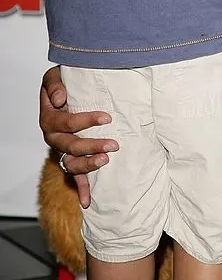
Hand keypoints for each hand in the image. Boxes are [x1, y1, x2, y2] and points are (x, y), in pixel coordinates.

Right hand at [40, 67, 118, 208]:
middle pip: (71, 146)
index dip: (86, 120)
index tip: (107, 117)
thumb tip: (60, 98)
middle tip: (114, 144)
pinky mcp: (70, 158)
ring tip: (106, 160)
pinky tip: (88, 201)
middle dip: (92, 145)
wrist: (60, 94)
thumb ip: (54, 85)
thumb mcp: (54, 77)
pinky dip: (81, 188)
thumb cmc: (61, 85)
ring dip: (89, 165)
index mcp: (49, 118)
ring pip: (72, 163)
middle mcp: (53, 137)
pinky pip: (73, 176)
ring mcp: (61, 150)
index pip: (67, 122)